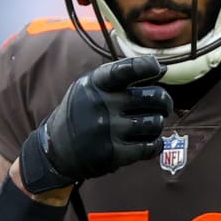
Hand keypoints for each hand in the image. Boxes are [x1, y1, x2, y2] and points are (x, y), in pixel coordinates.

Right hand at [18, 55, 171, 193]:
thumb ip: (120, 76)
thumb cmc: (81, 112)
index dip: (148, 66)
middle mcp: (102, 105)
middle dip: (164, 102)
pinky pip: (149, 147)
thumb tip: (163, 69)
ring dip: (157, 124)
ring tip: (150, 125)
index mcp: (96, 84)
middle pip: (153, 97)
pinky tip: (151, 142)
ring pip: (154, 123)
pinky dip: (155, 145)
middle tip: (163, 106)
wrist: (56, 149)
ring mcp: (107, 131)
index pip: (128, 69)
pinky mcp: (113, 154)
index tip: (157, 69)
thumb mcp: (90, 86)